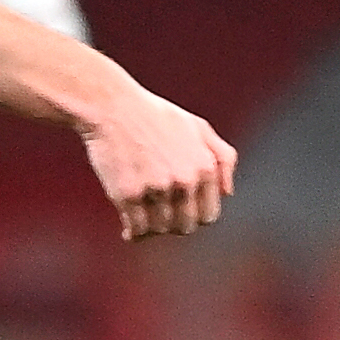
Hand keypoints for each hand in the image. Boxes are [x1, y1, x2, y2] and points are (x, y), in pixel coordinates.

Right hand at [80, 85, 237, 237]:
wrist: (112, 106)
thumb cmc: (155, 116)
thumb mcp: (199, 128)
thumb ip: (222, 158)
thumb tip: (227, 194)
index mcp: (205, 168)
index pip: (208, 215)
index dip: (193, 216)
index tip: (179, 213)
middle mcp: (184, 181)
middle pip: (185, 226)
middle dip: (173, 225)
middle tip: (159, 216)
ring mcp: (156, 189)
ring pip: (159, 229)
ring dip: (151, 228)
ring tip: (143, 218)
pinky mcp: (127, 194)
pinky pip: (135, 228)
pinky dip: (133, 233)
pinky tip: (128, 229)